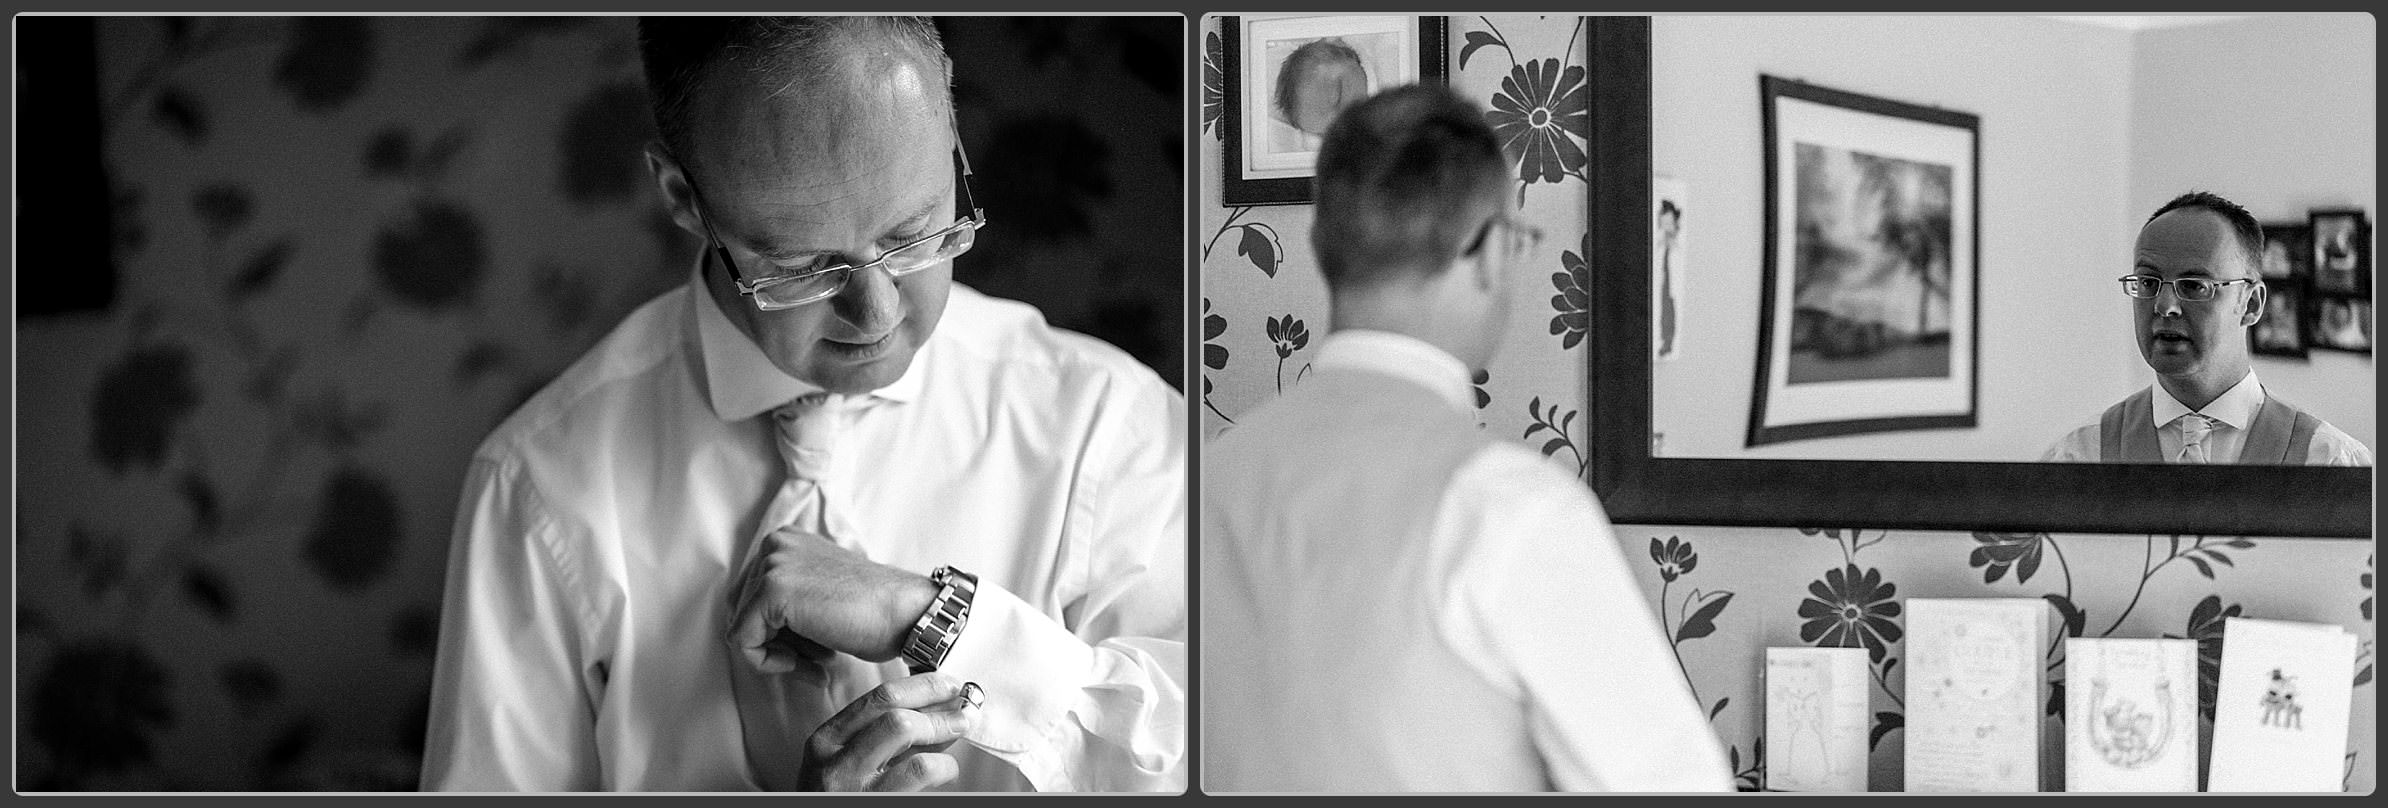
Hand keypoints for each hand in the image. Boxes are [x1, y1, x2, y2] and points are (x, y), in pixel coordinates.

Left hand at [728, 528, 937, 667]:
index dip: (778, 633)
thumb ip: (787, 601)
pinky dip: (769, 664)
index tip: (812, 652)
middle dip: (777, 644)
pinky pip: (743, 642)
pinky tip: (809, 666)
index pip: (752, 597)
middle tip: (814, 663)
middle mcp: (775, 544)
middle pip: (743, 611)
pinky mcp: (771, 590)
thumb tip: (752, 632)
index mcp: (786, 541)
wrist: (906, 614)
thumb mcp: (820, 594)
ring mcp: (772, 564)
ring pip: (742, 628)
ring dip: (779, 657)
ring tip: (817, 665)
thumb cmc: (873, 613)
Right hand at [800, 673, 980, 790]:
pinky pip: (921, 772)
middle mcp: (834, 761)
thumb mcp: (848, 763)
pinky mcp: (876, 803)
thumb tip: (936, 708)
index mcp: (826, 740)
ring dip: (943, 731)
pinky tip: (947, 770)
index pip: (878, 698)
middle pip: (895, 714)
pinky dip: (945, 765)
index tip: (948, 683)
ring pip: (906, 736)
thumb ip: (885, 736)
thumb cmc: (840, 797)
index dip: (921, 686)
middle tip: (964, 709)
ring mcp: (853, 787)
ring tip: (959, 733)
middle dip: (937, 706)